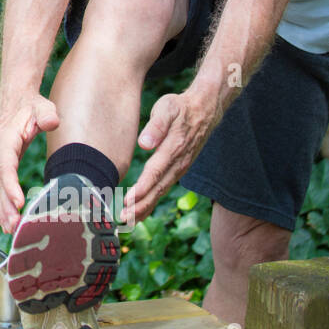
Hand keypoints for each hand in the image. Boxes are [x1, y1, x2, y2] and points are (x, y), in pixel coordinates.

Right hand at [0, 95, 60, 234]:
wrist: (16, 103)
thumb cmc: (31, 107)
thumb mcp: (42, 107)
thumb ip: (47, 114)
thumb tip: (52, 122)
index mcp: (5, 139)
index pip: (6, 164)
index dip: (10, 184)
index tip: (18, 202)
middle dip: (5, 205)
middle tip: (15, 225)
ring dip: (1, 210)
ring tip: (10, 230)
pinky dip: (1, 205)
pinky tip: (8, 221)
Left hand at [126, 88, 221, 225]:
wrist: (204, 109)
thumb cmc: (180, 107)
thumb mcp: (167, 108)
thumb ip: (156, 126)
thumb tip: (144, 144)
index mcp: (174, 148)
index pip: (155, 173)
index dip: (142, 189)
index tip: (128, 201)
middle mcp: (178, 162)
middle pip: (158, 188)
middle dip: (141, 205)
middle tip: (124, 218)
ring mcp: (180, 167)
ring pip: (161, 191)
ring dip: (145, 206)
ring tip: (129, 220)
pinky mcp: (179, 168)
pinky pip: (164, 187)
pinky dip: (152, 200)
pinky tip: (141, 209)